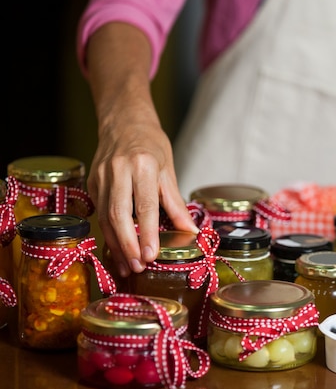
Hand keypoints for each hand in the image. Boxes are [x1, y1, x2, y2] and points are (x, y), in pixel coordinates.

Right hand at [84, 23, 197, 277]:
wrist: (123, 121)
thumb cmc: (151, 144)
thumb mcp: (169, 170)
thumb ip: (176, 203)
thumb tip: (189, 231)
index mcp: (143, 165)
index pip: (145, 205)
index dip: (148, 232)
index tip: (151, 255)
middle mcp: (119, 171)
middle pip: (119, 214)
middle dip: (128, 244)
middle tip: (138, 266)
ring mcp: (101, 176)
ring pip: (106, 217)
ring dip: (117, 244)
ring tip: (129, 265)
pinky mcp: (92, 183)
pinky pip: (100, 213)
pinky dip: (109, 233)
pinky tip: (118, 249)